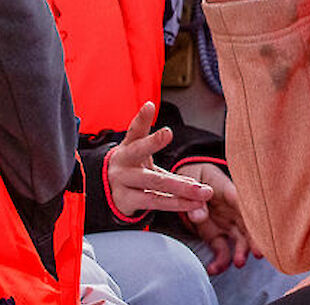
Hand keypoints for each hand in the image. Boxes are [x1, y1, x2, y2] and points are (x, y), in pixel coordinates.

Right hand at [104, 102, 212, 217]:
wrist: (105, 191)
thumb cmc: (132, 169)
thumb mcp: (143, 157)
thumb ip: (166, 162)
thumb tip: (187, 164)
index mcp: (129, 146)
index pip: (134, 129)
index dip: (141, 118)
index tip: (149, 106)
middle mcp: (123, 161)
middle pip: (138, 151)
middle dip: (152, 142)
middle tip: (167, 132)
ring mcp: (123, 182)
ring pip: (155, 183)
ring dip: (182, 188)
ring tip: (204, 191)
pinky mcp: (126, 201)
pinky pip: (155, 202)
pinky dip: (177, 203)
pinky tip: (193, 204)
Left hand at [177, 162, 258, 274]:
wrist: (187, 183)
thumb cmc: (195, 176)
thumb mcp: (192, 179)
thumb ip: (195, 197)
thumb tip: (199, 216)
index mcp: (230, 192)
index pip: (246, 202)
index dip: (256, 214)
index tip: (262, 226)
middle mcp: (234, 211)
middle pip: (250, 225)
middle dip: (256, 240)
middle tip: (259, 253)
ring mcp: (227, 225)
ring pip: (240, 241)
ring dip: (241, 253)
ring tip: (238, 263)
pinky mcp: (216, 236)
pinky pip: (223, 251)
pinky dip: (220, 262)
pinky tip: (213, 269)